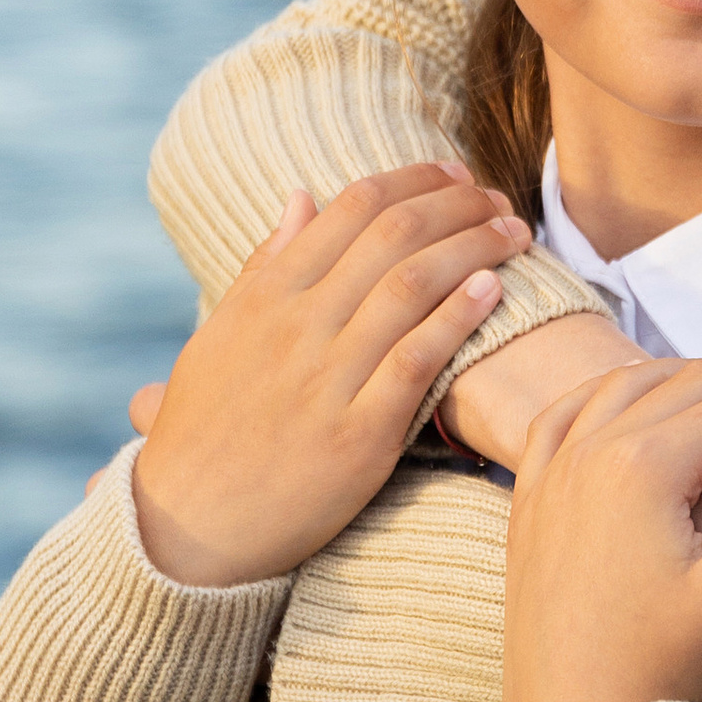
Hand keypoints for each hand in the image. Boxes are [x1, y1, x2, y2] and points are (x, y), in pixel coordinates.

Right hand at [131, 165, 530, 586]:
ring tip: (512, 233)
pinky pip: (417, 361)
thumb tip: (301, 197)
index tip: (454, 174)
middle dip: (456, 205)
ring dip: (471, 248)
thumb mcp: (219, 337)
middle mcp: (297, 327)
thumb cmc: (205, 429)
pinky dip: (457, 317)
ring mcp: (327, 380)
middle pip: (392, 237)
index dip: (412, 181)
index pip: (350, 209)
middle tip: (496, 198)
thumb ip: (264, 266)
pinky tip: (491, 289)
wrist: (189, 528)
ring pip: (411, 286)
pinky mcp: (358, 435)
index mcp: (265, 297)